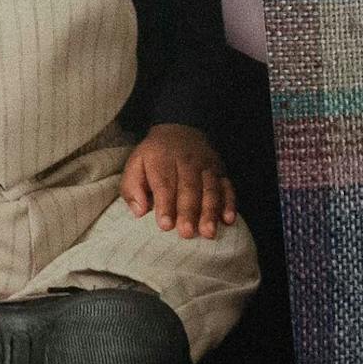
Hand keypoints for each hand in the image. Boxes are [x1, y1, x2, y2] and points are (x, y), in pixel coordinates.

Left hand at [121, 124, 236, 238]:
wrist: (180, 130)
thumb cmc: (154, 157)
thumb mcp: (135, 164)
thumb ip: (132, 187)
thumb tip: (139, 211)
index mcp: (161, 159)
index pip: (164, 183)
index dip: (165, 205)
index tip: (165, 225)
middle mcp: (186, 162)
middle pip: (189, 188)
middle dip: (188, 212)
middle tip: (186, 233)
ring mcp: (206, 167)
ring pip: (210, 190)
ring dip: (210, 212)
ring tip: (208, 233)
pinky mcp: (221, 172)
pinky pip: (228, 187)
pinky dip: (230, 204)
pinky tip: (229, 220)